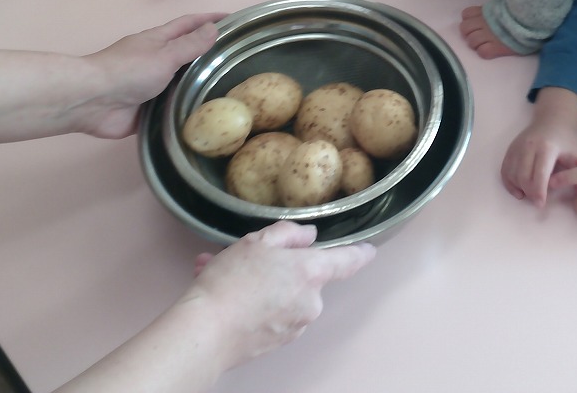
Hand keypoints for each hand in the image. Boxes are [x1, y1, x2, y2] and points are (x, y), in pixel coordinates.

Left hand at [79, 12, 224, 137]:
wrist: (92, 102)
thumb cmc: (129, 72)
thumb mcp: (164, 55)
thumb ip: (189, 45)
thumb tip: (213, 29)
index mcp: (158, 41)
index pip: (189, 25)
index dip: (209, 20)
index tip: (233, 20)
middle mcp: (156, 60)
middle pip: (186, 54)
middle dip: (208, 53)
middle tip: (236, 61)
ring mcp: (150, 86)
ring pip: (180, 82)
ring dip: (198, 84)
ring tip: (227, 92)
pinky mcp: (146, 110)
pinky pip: (171, 107)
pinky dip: (185, 108)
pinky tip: (204, 116)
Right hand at [188, 222, 375, 371]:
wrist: (206, 332)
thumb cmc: (232, 281)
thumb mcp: (258, 242)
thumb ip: (288, 234)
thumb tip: (308, 237)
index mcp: (311, 273)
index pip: (346, 261)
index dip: (360, 253)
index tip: (369, 250)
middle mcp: (311, 302)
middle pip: (303, 277)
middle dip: (276, 266)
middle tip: (243, 257)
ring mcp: (296, 326)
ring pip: (281, 294)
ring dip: (258, 283)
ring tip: (219, 272)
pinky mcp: (278, 342)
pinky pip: (270, 313)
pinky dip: (253, 303)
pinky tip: (222, 292)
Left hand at [460, 5, 521, 59]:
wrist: (531, 18)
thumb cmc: (518, 10)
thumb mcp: (502, 4)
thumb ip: (492, 8)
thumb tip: (489, 11)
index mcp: (485, 11)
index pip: (466, 14)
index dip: (469, 20)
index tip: (476, 23)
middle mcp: (483, 23)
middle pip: (464, 29)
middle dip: (470, 33)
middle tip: (480, 35)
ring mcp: (488, 35)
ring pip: (471, 42)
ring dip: (477, 44)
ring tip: (487, 43)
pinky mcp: (496, 47)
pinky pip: (482, 52)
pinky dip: (485, 52)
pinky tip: (492, 49)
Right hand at [500, 87, 576, 205]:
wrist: (552, 119)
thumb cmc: (566, 139)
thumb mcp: (576, 154)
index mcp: (547, 147)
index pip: (540, 173)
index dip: (539, 191)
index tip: (540, 204)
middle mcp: (529, 146)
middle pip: (523, 176)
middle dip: (529, 192)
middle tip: (537, 201)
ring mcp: (517, 147)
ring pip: (512, 174)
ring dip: (519, 188)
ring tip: (530, 194)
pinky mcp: (510, 149)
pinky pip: (505, 170)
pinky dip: (509, 183)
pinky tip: (518, 190)